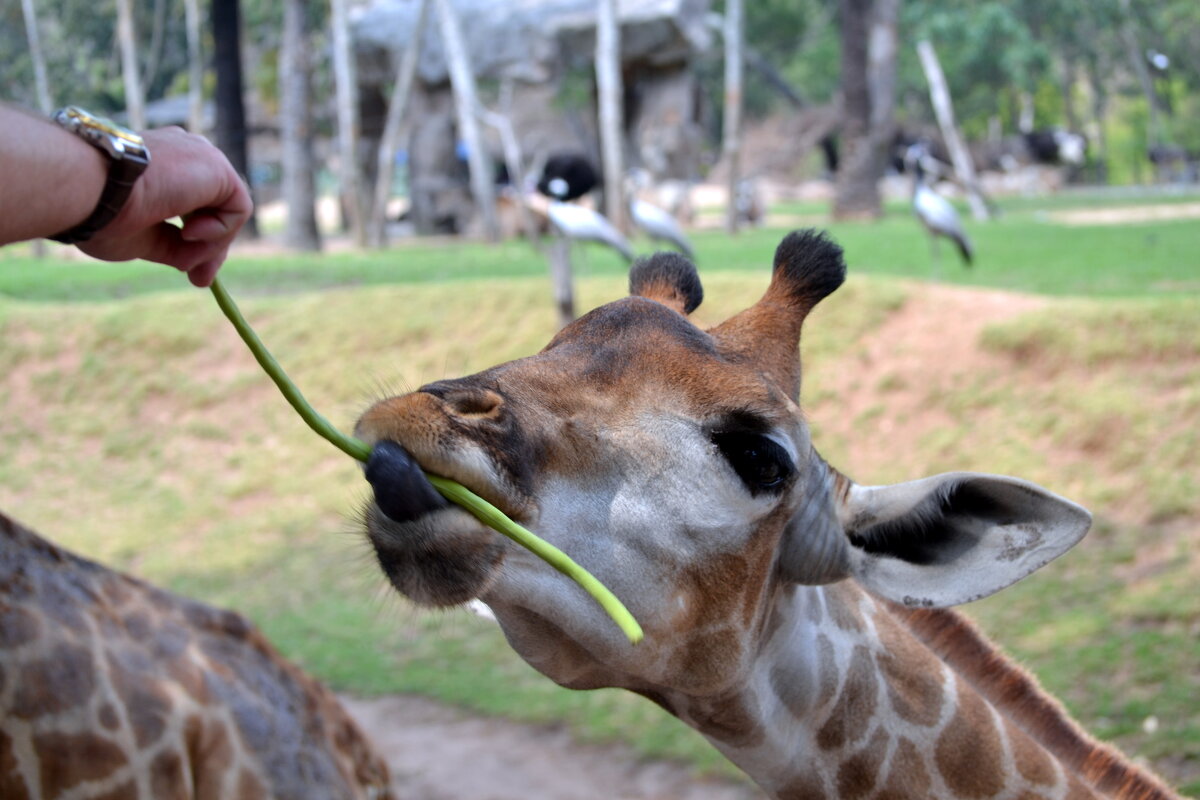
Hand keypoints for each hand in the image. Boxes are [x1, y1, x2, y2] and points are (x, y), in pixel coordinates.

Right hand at [77, 127, 252, 287]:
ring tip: (183, 254)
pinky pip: (238, 208)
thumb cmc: (101, 212)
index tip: (192, 274)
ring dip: (211, 244)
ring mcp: (201, 156)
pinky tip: (188, 232)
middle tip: (199, 280)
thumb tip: (197, 266)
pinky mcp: (217, 165)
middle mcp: (183, 154)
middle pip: (215, 208)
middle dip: (212, 249)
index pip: (194, 205)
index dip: (198, 242)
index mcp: (161, 164)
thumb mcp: (142, 238)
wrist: (90, 190)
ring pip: (227, 210)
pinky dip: (220, 231)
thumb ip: (173, 246)